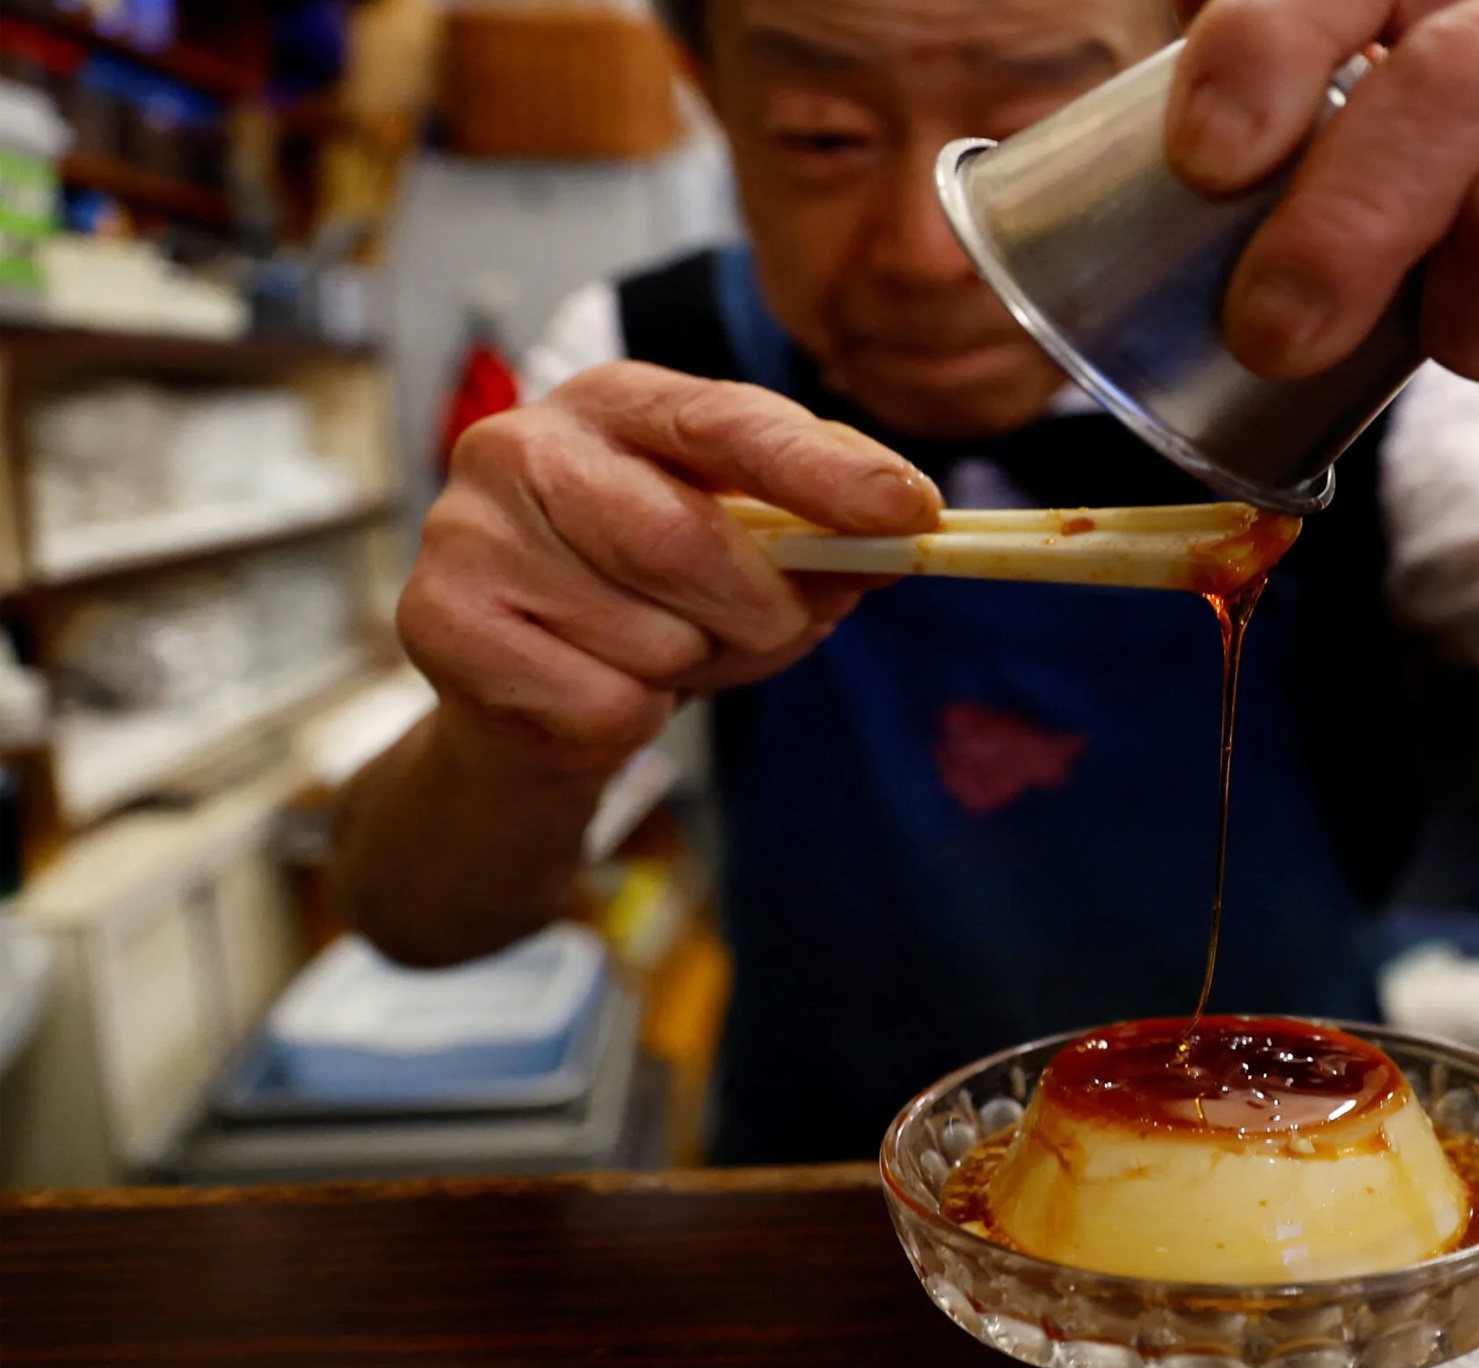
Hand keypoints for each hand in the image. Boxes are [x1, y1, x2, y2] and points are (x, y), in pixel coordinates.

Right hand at [400, 362, 939, 773]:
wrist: (530, 692)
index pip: (731, 421)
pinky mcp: (436, 621)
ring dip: (687, 674)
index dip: (825, 470)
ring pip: (644, 637)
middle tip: (773, 635)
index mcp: (621, 402)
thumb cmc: (651, 600)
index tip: (910, 511)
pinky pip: (594, 703)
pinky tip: (596, 693)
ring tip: (658, 660)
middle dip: (757, 612)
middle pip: (681, 541)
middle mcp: (525, 442)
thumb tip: (900, 535)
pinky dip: (628, 722)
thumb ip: (820, 540)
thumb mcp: (747, 556)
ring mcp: (468, 529)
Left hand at [1167, 0, 1478, 439]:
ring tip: (1478, 325)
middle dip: (1343, 226)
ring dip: (1468, 321)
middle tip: (1271, 330)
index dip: (1274, 46)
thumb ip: (1292, 138)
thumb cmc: (1471, 233)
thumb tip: (1199, 168)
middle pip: (1457, 78)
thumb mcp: (1366, 166)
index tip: (1208, 157)